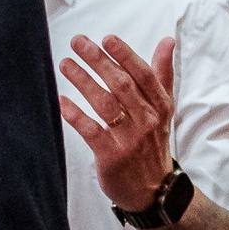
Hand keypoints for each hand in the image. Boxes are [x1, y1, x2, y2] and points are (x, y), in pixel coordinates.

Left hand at [58, 34, 176, 213]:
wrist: (155, 190)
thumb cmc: (153, 143)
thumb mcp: (164, 109)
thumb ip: (162, 74)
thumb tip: (167, 41)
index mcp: (160, 106)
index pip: (143, 74)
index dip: (125, 55)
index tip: (106, 38)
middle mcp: (147, 121)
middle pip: (121, 85)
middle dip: (98, 61)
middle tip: (78, 42)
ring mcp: (129, 140)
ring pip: (105, 104)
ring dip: (83, 81)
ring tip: (65, 64)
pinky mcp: (111, 157)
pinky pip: (91, 131)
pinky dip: (75, 115)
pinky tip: (61, 101)